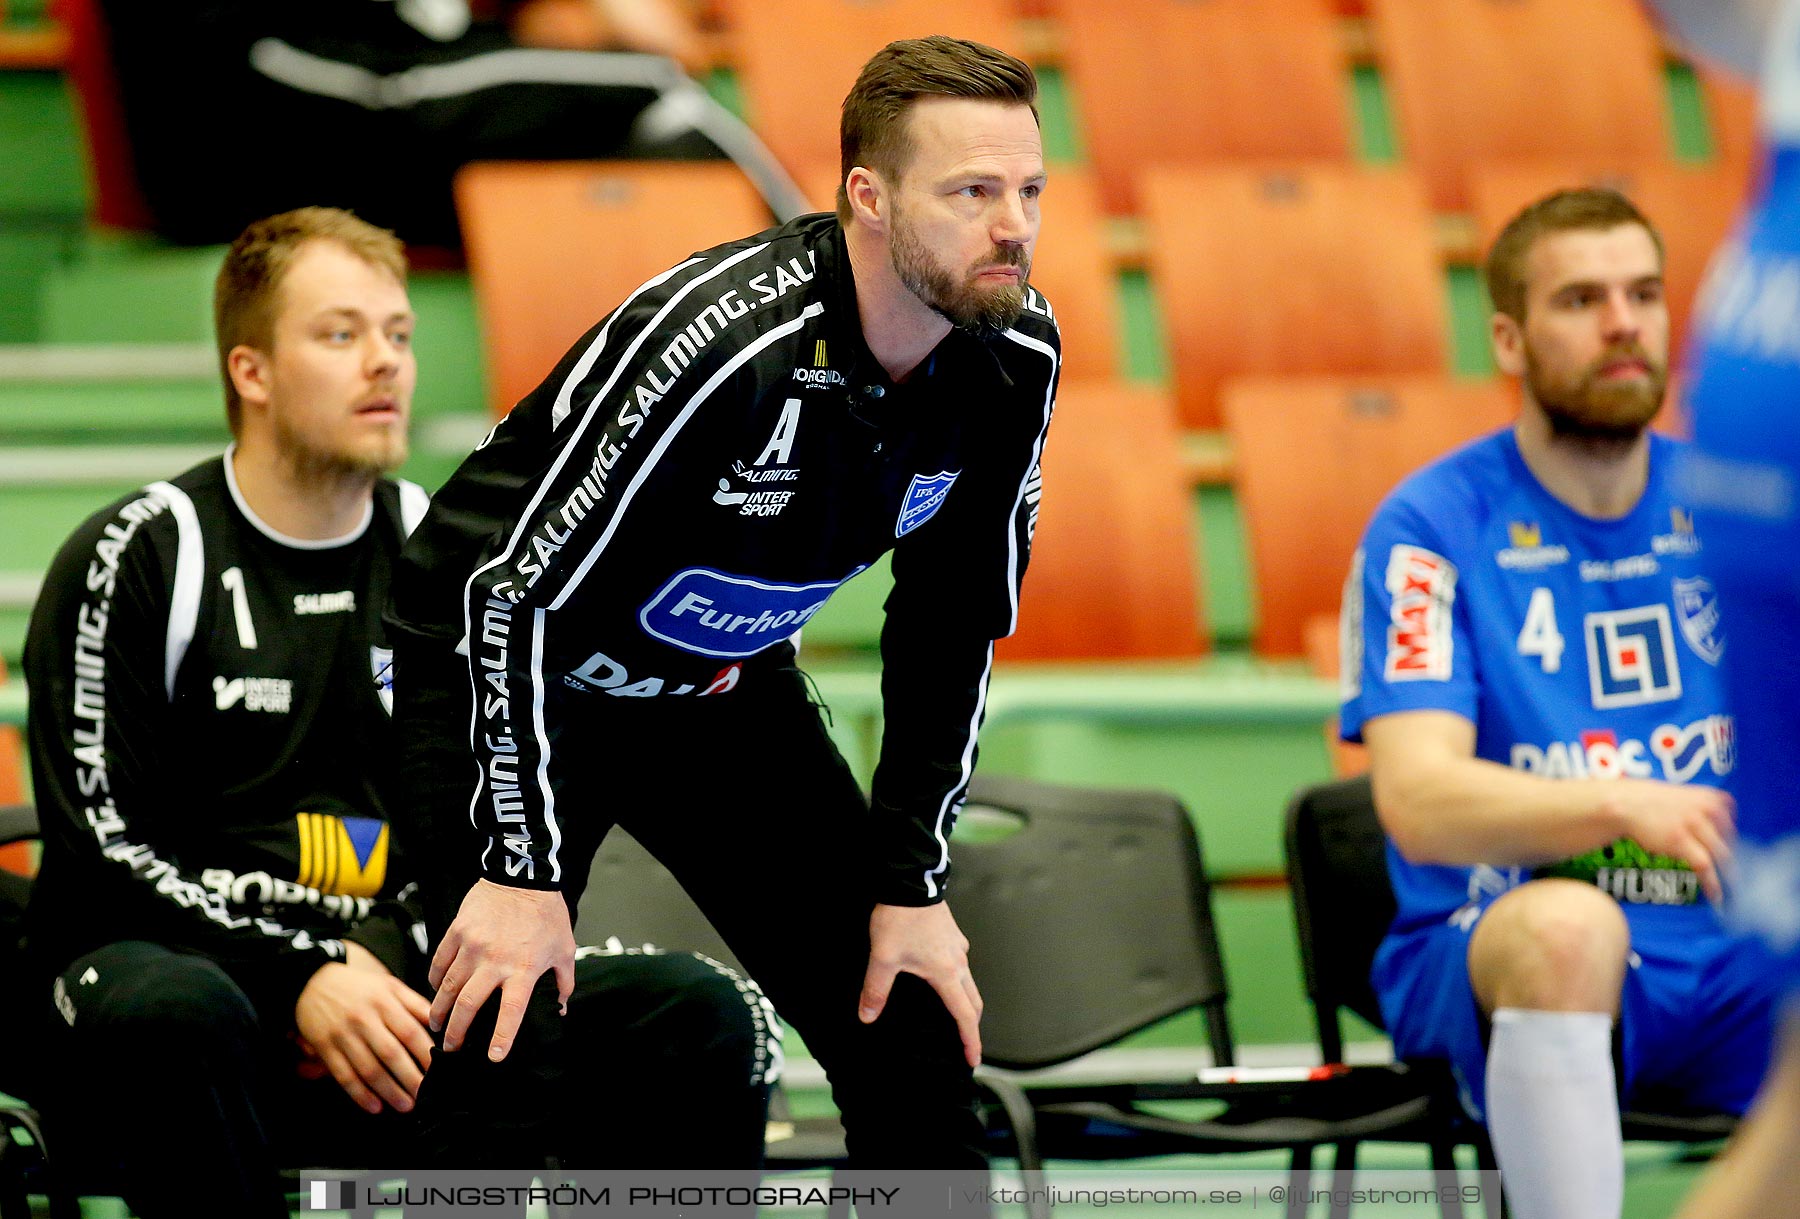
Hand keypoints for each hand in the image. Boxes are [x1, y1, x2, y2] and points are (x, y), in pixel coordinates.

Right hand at [294, 941, 434, 1113]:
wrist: (313, 982)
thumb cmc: (360, 987)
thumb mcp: (390, 985)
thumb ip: (415, 1003)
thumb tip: (439, 1024)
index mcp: (384, 1001)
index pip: (410, 1031)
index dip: (425, 1053)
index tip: (439, 1070)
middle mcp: (364, 1019)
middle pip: (391, 1054)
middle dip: (410, 1078)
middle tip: (425, 1094)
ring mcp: (343, 1035)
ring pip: (368, 1069)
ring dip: (388, 1091)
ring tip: (405, 1105)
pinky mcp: (326, 1049)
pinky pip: (344, 1075)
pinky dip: (359, 1094)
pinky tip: (375, 1106)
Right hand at [428, 880, 574, 1061]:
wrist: (524, 876)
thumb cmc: (547, 915)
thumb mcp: (564, 949)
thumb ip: (563, 983)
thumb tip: (560, 1010)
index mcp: (523, 968)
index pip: (511, 1012)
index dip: (502, 1037)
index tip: (494, 1057)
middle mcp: (495, 960)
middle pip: (468, 1005)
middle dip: (456, 1031)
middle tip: (450, 1047)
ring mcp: (472, 945)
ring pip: (448, 987)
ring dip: (440, 1010)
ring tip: (436, 1025)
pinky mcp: (457, 931)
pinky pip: (440, 962)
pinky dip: (435, 980)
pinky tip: (435, 990)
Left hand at [860, 902, 982, 1067]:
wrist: (910, 881)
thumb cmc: (899, 919)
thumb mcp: (883, 957)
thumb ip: (875, 990)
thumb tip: (867, 1017)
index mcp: (945, 973)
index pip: (963, 1015)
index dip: (970, 1040)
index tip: (972, 1059)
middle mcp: (958, 961)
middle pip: (973, 1001)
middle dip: (972, 1025)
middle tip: (966, 1044)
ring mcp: (957, 946)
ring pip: (969, 982)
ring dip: (966, 1002)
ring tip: (954, 1015)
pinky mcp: (951, 934)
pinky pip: (960, 963)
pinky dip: (957, 980)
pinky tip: (941, 978)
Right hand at [1607, 780, 1735, 901]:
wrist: (1624, 804)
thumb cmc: (1651, 802)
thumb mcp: (1684, 798)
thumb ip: (1703, 811)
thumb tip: (1715, 834)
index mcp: (1710, 798)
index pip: (1731, 823)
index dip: (1731, 841)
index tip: (1731, 854)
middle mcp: (1706, 809)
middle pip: (1728, 842)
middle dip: (1731, 860)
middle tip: (1731, 877)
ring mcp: (1694, 825)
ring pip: (1720, 856)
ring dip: (1727, 875)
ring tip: (1729, 891)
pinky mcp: (1680, 841)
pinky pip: (1704, 866)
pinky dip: (1712, 883)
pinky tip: (1715, 896)